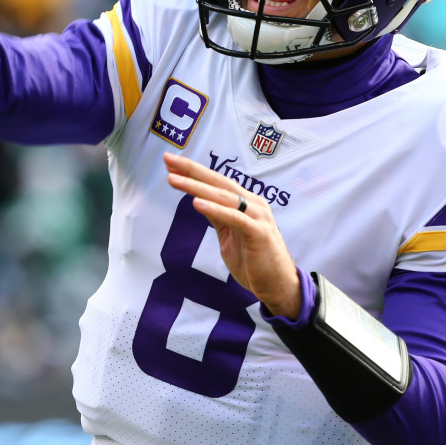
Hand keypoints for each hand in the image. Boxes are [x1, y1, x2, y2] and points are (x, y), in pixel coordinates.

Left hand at [163, 152, 301, 318]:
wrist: (277, 285)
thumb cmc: (253, 260)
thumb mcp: (229, 234)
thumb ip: (217, 216)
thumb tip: (198, 200)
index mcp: (246, 202)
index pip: (216, 182)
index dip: (193, 172)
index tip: (170, 163)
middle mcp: (253, 204)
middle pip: (218, 182)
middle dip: (191, 170)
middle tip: (168, 160)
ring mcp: (257, 217)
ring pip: (223, 196)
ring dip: (197, 187)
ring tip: (174, 180)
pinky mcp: (258, 233)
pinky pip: (234, 218)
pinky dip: (215, 209)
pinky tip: (197, 203)